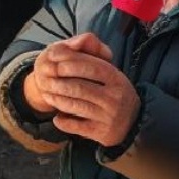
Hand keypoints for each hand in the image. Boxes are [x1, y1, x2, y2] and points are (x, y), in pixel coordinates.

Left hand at [24, 33, 140, 146]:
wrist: (132, 124)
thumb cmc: (115, 93)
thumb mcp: (112, 76)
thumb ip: (93, 61)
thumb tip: (69, 46)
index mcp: (117, 79)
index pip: (92, 67)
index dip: (71, 62)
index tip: (54, 59)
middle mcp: (114, 98)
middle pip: (80, 87)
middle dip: (59, 82)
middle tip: (45, 79)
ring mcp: (108, 116)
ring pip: (76, 106)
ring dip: (58, 100)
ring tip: (47, 96)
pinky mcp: (102, 133)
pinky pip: (77, 127)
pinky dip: (64, 122)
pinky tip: (57, 118)